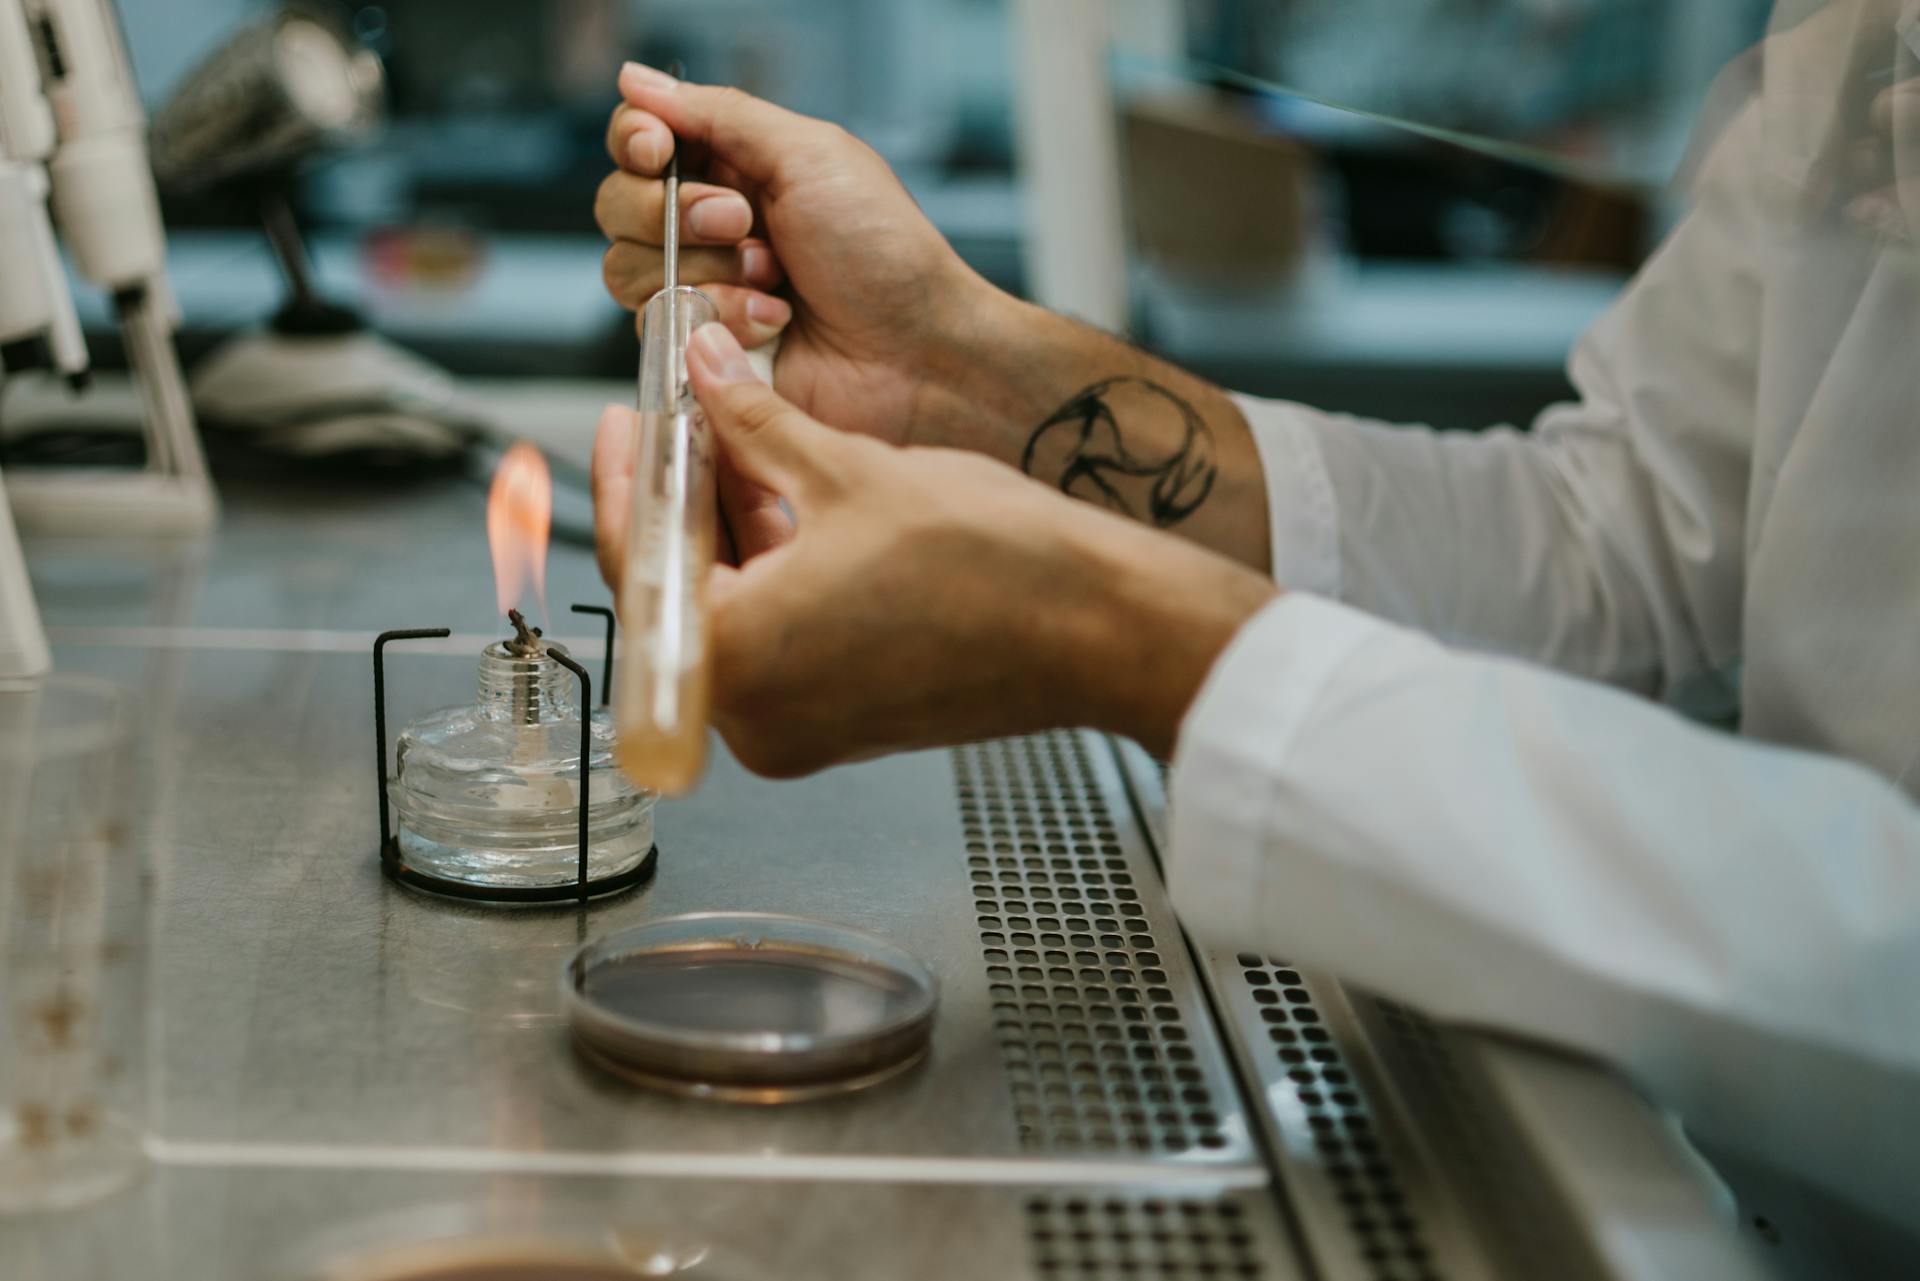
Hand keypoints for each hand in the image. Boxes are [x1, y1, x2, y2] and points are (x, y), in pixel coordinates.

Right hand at [597, 63, 1006, 446]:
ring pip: (628, 269)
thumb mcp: (810, 156)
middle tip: (745, 222)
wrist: (918, 353)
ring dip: (707, 271)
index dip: (636, 141)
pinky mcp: (705, 350)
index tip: (657, 148)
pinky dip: (723, 318)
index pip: (641, 139)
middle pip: (619, 204)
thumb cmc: (884, 253)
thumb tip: (636, 78)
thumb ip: (720, 114)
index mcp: (738, 166)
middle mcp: (712, 225)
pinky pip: (659, 329)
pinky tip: (775, 322)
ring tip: (775, 280)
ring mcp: (706, 289)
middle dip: (676, 212)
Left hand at [645, 324, 1278, 776]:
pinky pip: (775, 647)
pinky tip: (794, 512)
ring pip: (728, 618)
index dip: (625, 478)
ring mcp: (797, 732)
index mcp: (737, 659)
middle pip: (677, 593)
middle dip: (684, 502)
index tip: (628, 421)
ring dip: (730, 538)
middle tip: (689, 424)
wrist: (1099, 629)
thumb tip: (699, 369)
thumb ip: (752, 420)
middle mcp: (752, 716)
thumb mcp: (849, 469)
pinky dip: (772, 581)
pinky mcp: (839, 728)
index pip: (636, 559)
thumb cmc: (996, 567)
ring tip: (749, 453)